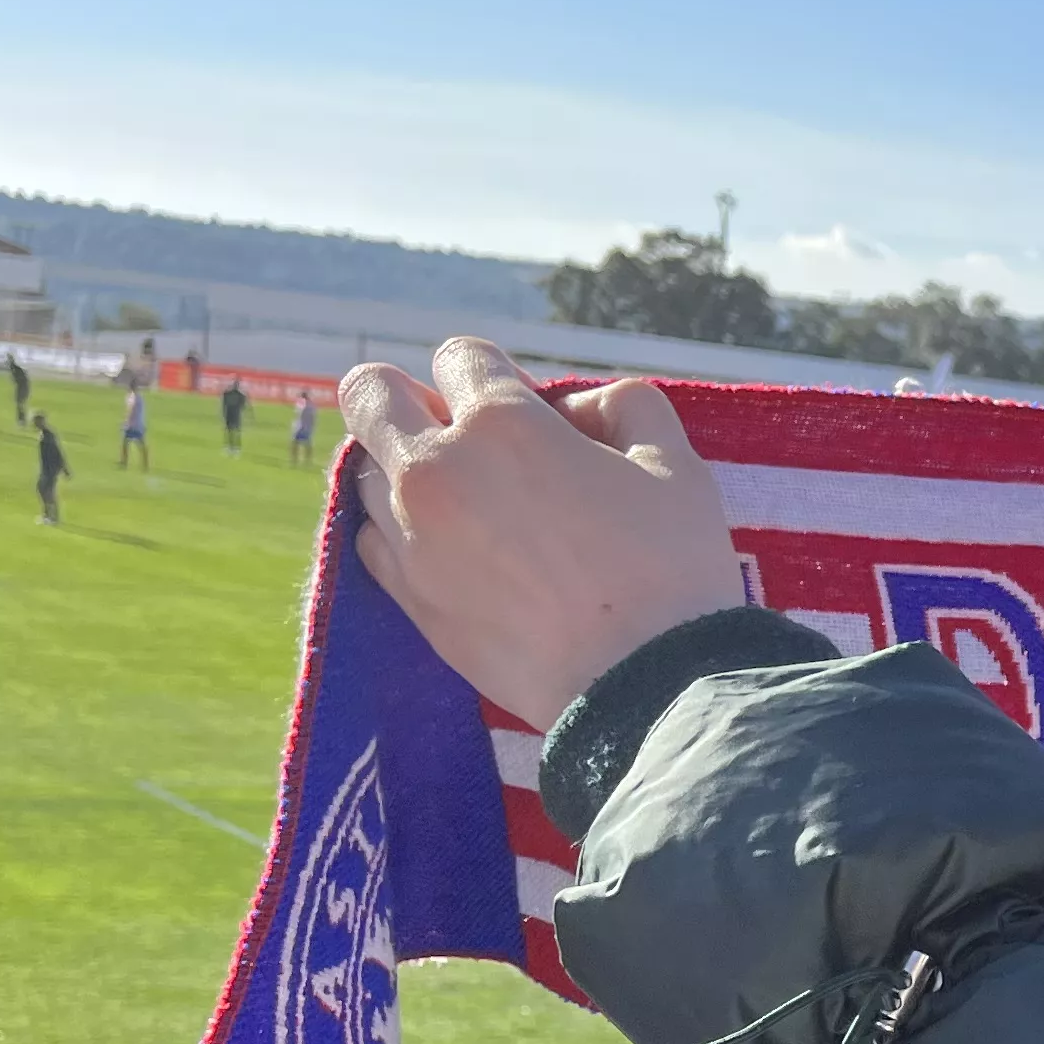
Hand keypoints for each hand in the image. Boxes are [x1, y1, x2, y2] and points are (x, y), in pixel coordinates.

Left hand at [343, 338, 744, 724]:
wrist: (646, 687)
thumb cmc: (672, 570)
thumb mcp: (677, 466)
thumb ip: (626, 408)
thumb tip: (580, 410)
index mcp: (504, 424)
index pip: (462, 357)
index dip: (497, 376)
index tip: (527, 411)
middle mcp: (438, 469)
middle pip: (369, 394)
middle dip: (408, 398)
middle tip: (461, 437)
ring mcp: (412, 536)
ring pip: (367, 471)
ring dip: (406, 470)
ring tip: (467, 504)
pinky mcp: (408, 597)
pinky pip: (372, 541)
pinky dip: (401, 532)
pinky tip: (450, 549)